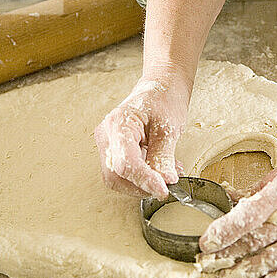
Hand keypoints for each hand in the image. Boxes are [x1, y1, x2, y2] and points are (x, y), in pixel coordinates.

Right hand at [94, 71, 191, 199]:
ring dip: (144, 183)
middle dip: (142, 186)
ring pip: (119, 178)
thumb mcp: (168, 129)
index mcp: (118, 125)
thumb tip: (165, 182)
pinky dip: (144, 177)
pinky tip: (162, 169)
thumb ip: (163, 157)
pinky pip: (125, 172)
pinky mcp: (116, 150)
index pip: (125, 164)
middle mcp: (107, 136)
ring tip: (169, 173)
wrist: (161, 87)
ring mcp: (109, 144)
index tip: (164, 190)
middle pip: (116, 176)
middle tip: (167, 185)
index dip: (144, 181)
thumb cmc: (164, 99)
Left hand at [197, 144, 276, 277]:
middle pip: (258, 240)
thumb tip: (225, 202)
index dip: (225, 231)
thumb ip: (254, 193)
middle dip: (229, 255)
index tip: (206, 243)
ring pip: (276, 257)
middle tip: (207, 265)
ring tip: (228, 276)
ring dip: (249, 270)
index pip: (250, 215)